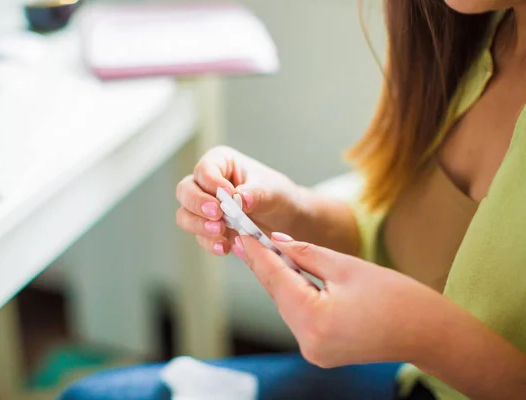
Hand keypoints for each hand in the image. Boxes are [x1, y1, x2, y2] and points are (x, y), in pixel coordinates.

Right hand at [175, 146, 300, 256]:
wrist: (286, 220)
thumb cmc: (277, 195)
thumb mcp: (271, 190)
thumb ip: (254, 193)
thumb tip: (238, 198)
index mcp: (220, 163)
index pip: (204, 169)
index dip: (211, 182)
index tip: (228, 194)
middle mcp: (206, 184)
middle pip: (185, 191)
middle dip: (198, 203)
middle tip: (217, 213)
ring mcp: (204, 209)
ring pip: (185, 215)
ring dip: (199, 225)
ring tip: (220, 230)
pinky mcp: (208, 230)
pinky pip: (200, 237)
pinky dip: (210, 243)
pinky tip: (224, 246)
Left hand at [237, 233, 444, 367]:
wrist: (430, 333)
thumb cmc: (397, 297)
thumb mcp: (346, 266)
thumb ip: (306, 253)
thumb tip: (277, 242)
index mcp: (314, 319)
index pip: (275, 278)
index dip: (257, 252)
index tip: (242, 232)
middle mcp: (307, 341)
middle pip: (277, 293)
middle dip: (264, 264)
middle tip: (248, 237)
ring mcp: (313, 350)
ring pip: (286, 304)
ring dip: (278, 278)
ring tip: (264, 250)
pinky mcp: (320, 351)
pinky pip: (299, 316)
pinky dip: (293, 294)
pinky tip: (288, 273)